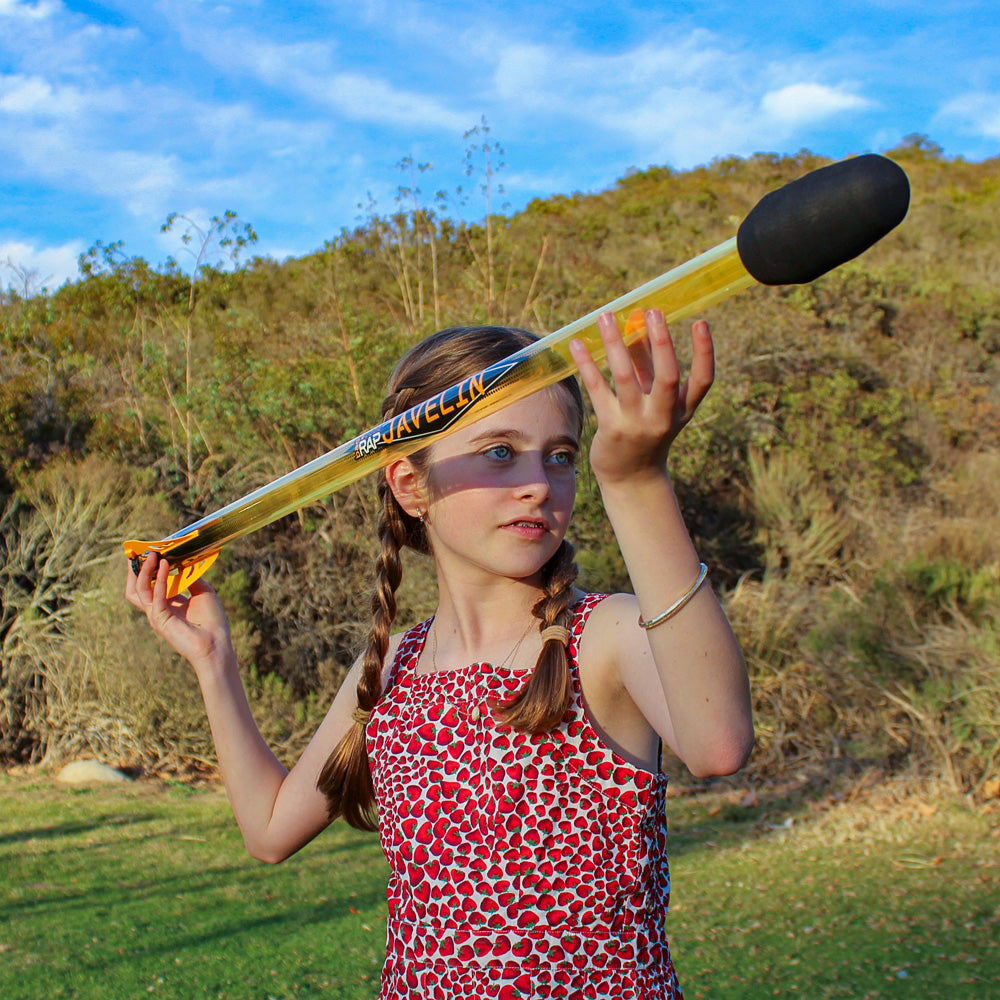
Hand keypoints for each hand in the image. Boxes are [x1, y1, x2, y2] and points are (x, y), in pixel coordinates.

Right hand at [125, 552, 232, 670]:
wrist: (217, 645)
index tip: (152, 552)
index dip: (149, 568)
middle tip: (140, 552)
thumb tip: (183, 562)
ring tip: (152, 555)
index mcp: (168, 604)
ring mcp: (156, 616)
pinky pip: (154, 597)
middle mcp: (158, 610)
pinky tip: (163, 567)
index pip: (151, 584)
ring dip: (144, 571)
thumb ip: (191, 578)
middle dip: (136, 570)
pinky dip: (157, 580)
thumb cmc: (212, 622)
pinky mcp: (160, 620)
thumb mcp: (203, 592)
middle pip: (136, 588)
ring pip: (138, 591)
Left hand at [568, 309, 713, 485]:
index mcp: (682, 410)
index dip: (705, 352)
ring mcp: (637, 424)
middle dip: (661, 343)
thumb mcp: (654, 399)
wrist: (631, 477)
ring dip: (615, 344)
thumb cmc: (645, 428)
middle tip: (654, 311)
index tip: (701, 322)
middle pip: (667, 377)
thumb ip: (646, 361)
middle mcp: (663, 418)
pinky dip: (588, 365)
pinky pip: (598, 390)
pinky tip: (577, 344)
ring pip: (626, 378)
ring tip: (606, 316)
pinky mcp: (611, 428)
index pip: (703, 381)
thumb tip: (636, 319)